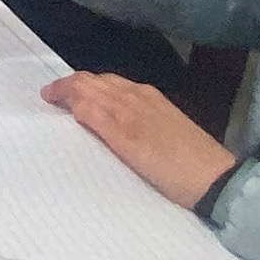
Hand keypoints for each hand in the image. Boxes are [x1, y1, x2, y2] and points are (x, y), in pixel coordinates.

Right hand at [42, 74, 236, 210]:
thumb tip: (76, 102)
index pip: (86, 85)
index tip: (44, 97)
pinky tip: (110, 107)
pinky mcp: (164, 110)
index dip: (63, 88)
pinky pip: (127, 92)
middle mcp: (138, 94)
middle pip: (98, 80)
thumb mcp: (129, 150)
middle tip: (53, 96)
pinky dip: (108, 93)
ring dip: (90, 87)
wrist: (215, 179)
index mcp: (127, 102)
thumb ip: (102, 122)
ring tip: (75, 99)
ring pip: (112, 84)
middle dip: (73, 84)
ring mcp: (152, 101)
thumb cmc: (169, 170)